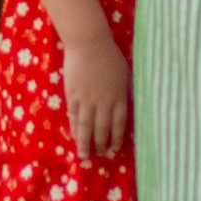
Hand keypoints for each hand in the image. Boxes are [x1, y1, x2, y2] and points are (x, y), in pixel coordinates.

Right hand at [62, 39, 132, 160]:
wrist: (89, 43)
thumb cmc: (110, 56)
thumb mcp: (125, 75)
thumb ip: (126, 92)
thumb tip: (127, 106)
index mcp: (119, 97)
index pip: (119, 124)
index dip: (117, 138)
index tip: (115, 149)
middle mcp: (103, 102)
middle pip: (102, 129)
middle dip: (101, 145)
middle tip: (101, 155)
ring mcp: (87, 100)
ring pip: (86, 127)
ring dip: (85, 143)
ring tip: (84, 156)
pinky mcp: (73, 96)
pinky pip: (74, 117)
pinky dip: (74, 128)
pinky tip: (75, 137)